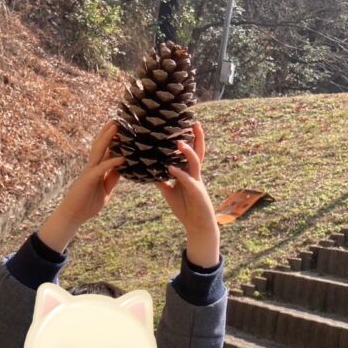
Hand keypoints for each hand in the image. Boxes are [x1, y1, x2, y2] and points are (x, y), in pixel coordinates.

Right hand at [52, 120, 124, 225]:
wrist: (73, 216)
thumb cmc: (87, 204)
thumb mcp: (105, 191)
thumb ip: (112, 179)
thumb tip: (121, 168)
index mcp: (96, 169)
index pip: (106, 151)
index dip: (113, 140)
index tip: (122, 129)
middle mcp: (92, 167)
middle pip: (101, 145)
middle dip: (109, 131)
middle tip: (118, 118)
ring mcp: (89, 171)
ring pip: (99, 150)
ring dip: (108, 138)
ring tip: (116, 125)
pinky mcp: (89, 179)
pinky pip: (102, 168)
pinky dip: (112, 162)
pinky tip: (123, 158)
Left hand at [157, 122, 219, 266]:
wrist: (197, 225)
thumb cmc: (185, 208)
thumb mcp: (170, 192)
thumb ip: (162, 181)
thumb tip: (149, 171)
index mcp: (188, 173)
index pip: (188, 153)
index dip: (188, 140)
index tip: (183, 125)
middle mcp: (195, 174)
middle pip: (198, 152)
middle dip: (197, 138)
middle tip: (194, 122)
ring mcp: (197, 182)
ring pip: (195, 163)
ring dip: (188, 152)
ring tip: (180, 143)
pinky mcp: (196, 193)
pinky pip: (188, 181)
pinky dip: (179, 174)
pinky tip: (171, 168)